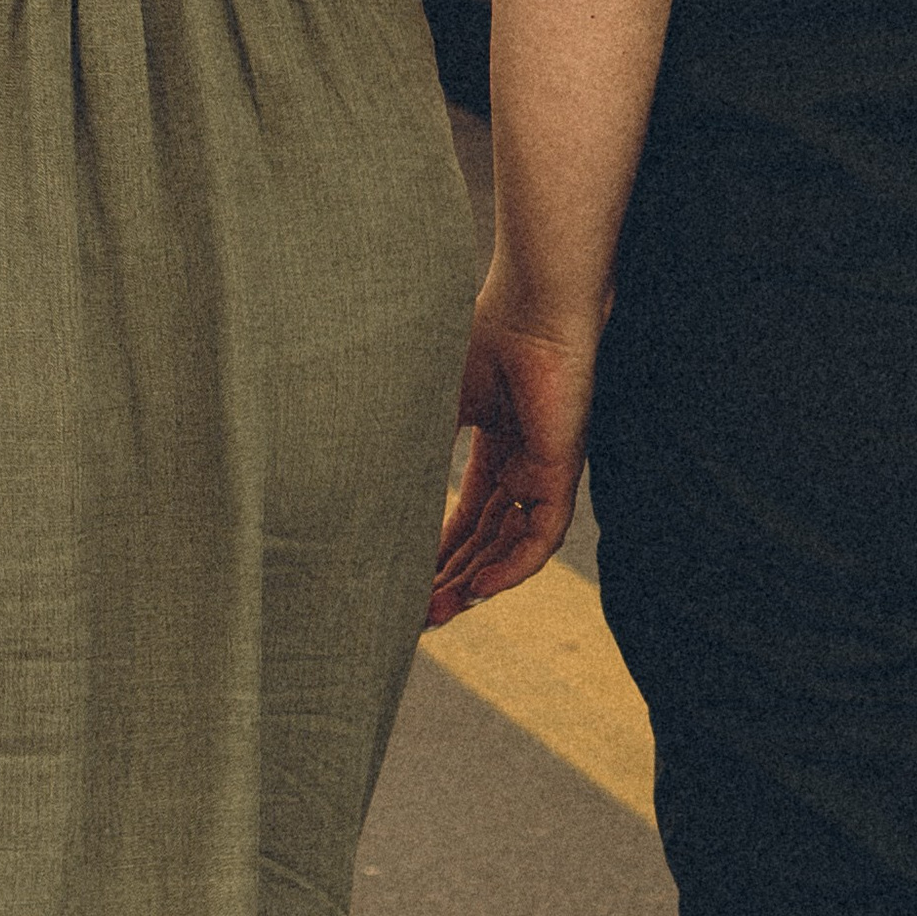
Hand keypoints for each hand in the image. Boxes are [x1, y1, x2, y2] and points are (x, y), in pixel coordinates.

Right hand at [426, 288, 595, 626]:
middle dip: (451, 576)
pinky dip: (512, 565)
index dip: (437, 549)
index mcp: (493, 438)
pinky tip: (480, 586)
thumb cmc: (481, 332)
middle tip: (417, 614)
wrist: (532, 301)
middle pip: (486, 536)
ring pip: (511, 543)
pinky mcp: (562, 468)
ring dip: (476, 580)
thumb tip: (354, 493)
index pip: (466, 511)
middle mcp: (521, 458)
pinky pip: (542, 533)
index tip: (404, 581)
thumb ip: (409, 448)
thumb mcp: (432, 402)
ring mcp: (543, 465)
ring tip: (438, 610)